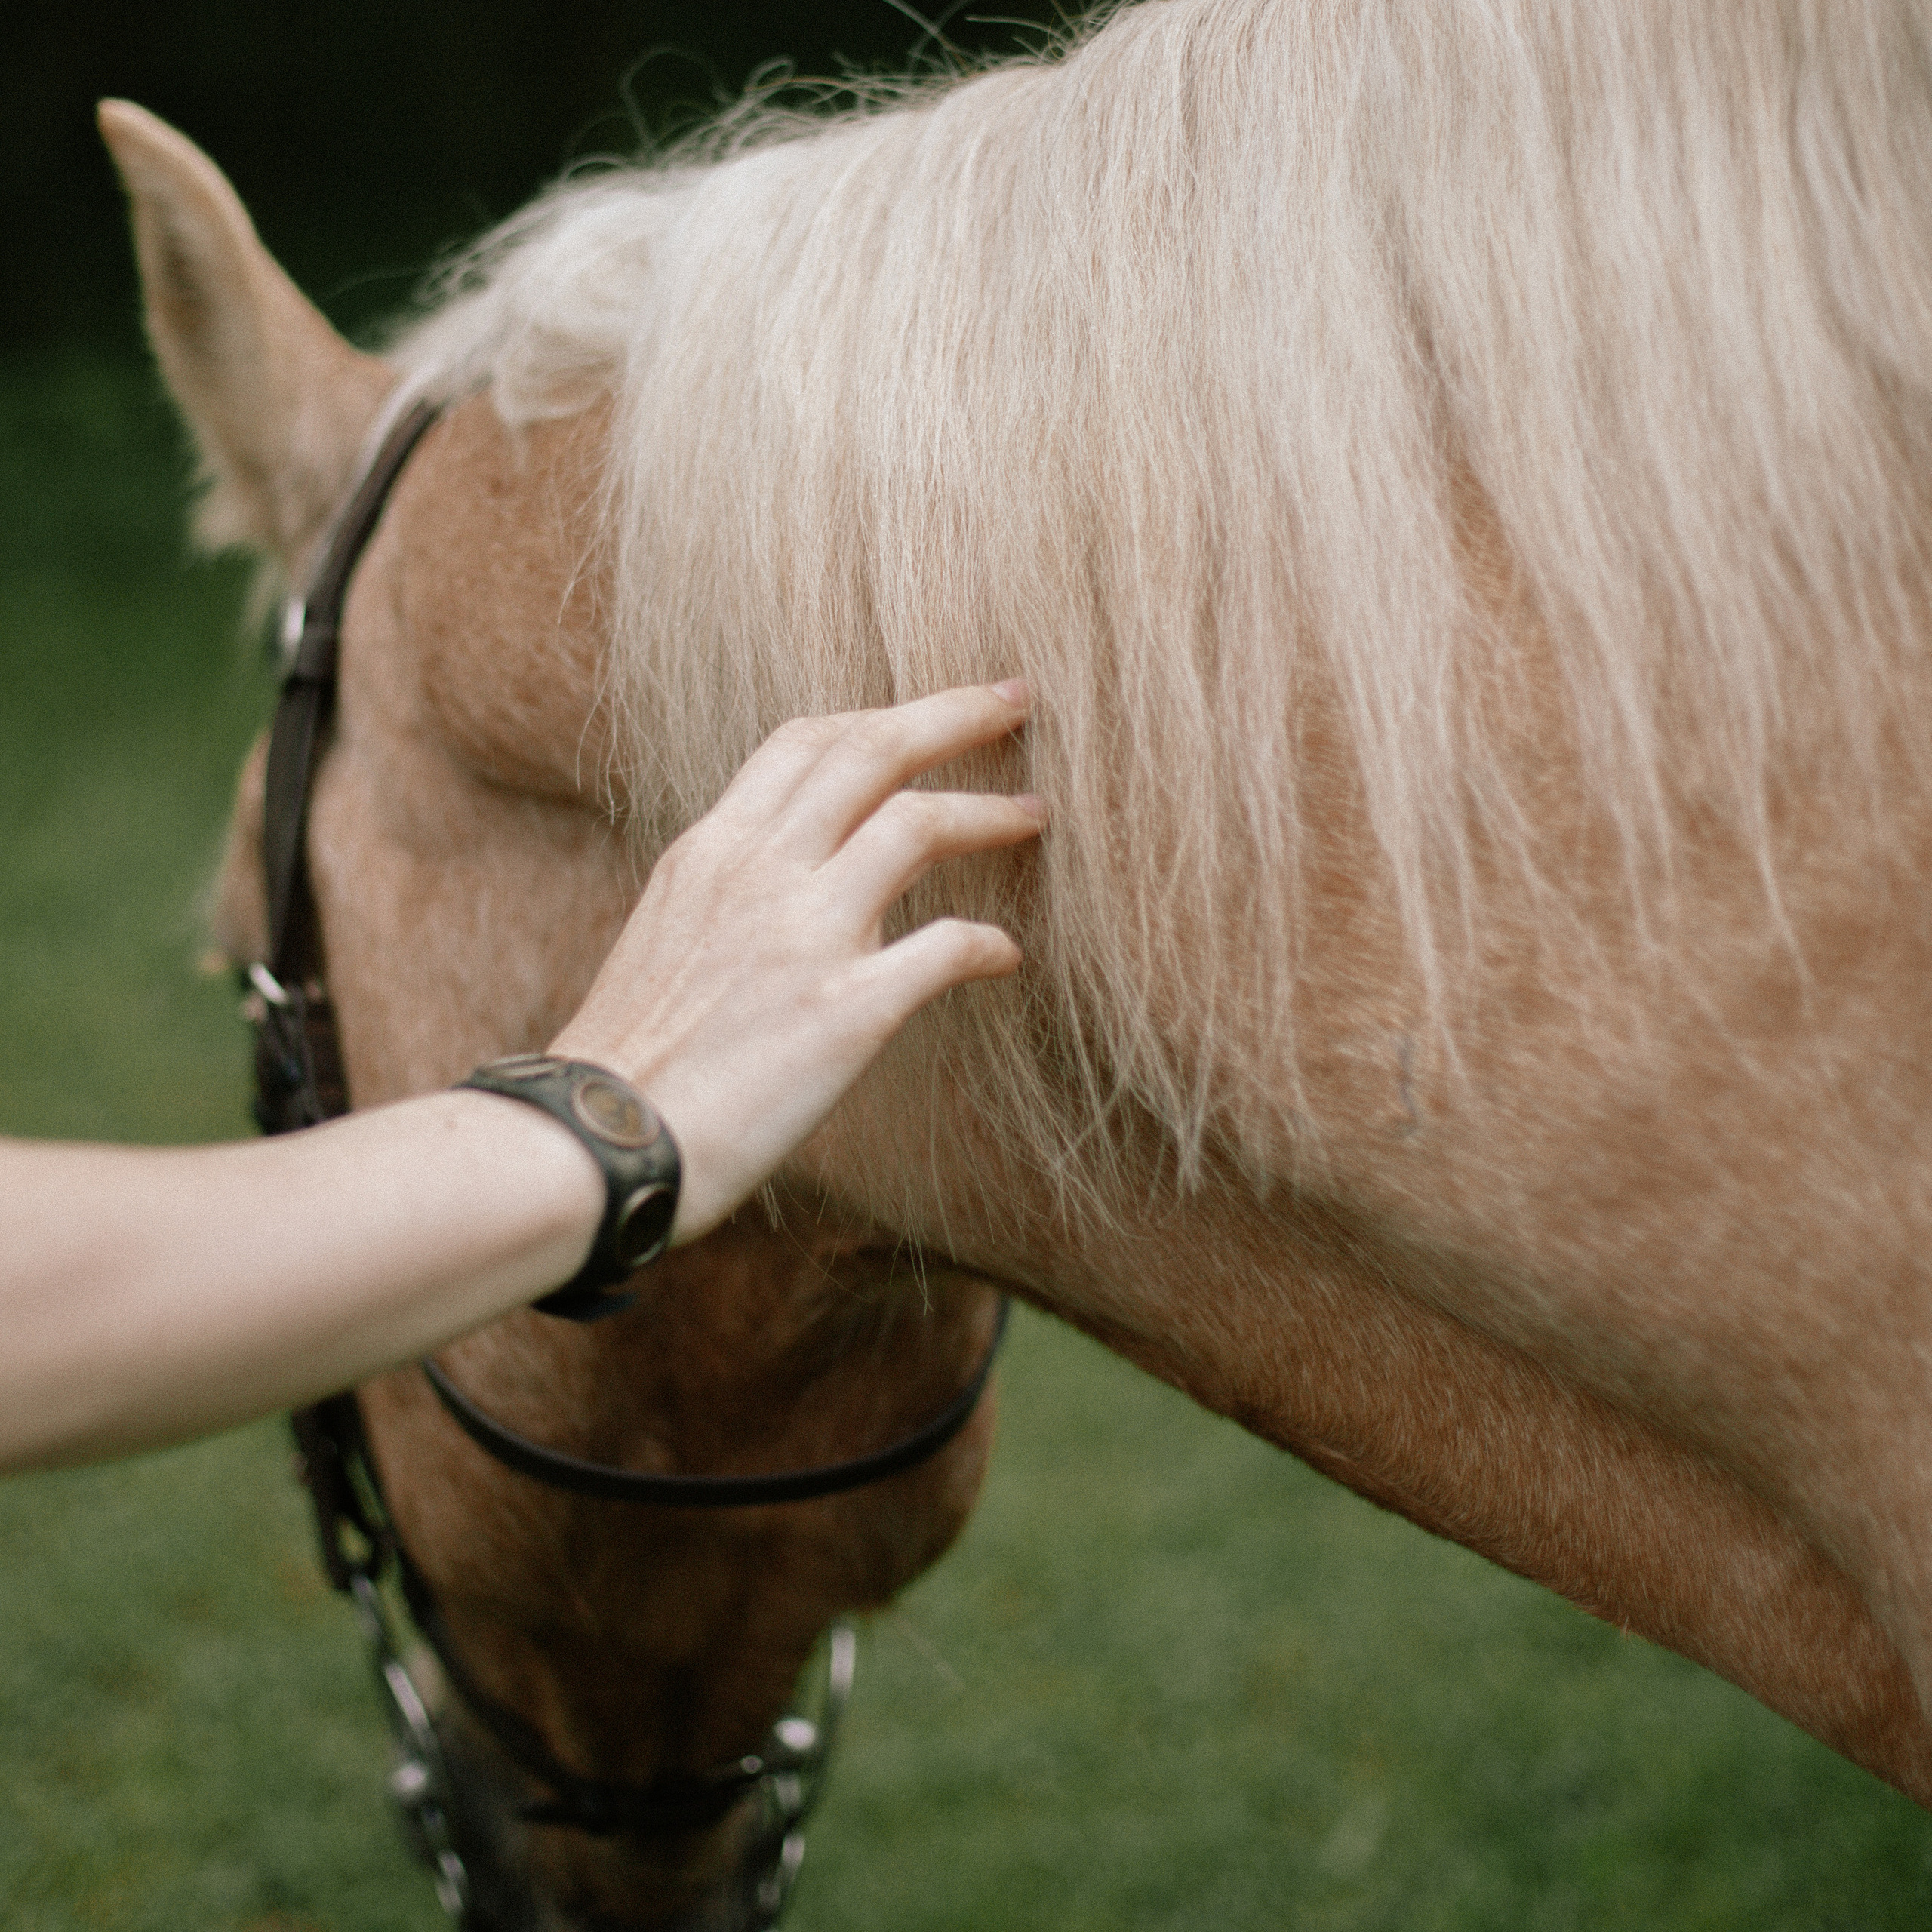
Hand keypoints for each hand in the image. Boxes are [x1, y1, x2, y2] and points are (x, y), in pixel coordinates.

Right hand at [548, 680, 1042, 1239]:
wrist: (598, 1143)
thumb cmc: (627, 1061)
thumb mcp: (665, 935)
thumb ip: (728, 890)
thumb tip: (779, 883)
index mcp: (713, 851)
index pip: (806, 743)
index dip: (881, 714)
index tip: (931, 711)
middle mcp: (761, 873)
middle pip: (874, 751)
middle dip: (955, 714)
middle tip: (1016, 701)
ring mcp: (806, 936)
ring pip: (918, 824)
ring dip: (990, 814)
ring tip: (1033, 816)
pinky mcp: (846, 1010)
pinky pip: (947, 946)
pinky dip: (989, 942)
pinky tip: (1007, 956)